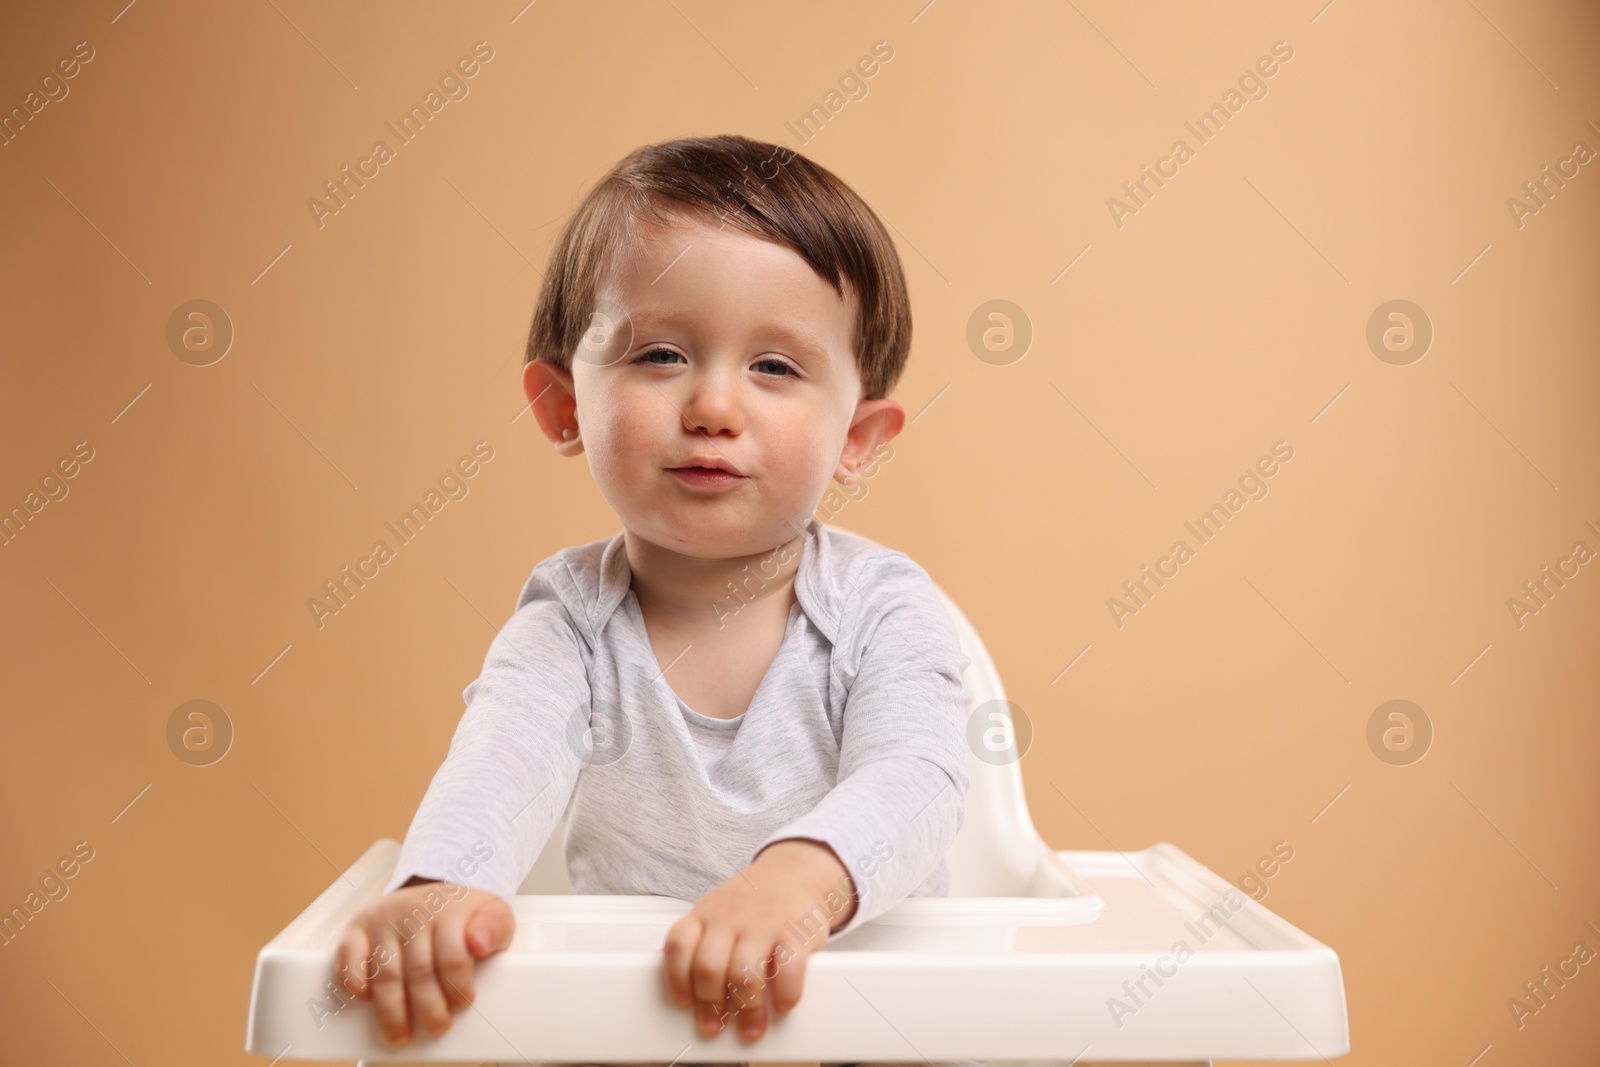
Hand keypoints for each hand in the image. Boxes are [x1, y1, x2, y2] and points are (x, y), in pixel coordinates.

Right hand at [333, 877, 514, 1047]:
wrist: (433, 891)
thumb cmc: (464, 914)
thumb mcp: (493, 913)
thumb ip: (495, 927)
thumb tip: (479, 943)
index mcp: (449, 909)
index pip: (453, 957)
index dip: (458, 988)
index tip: (462, 1005)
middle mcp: (414, 911)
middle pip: (419, 971)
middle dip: (428, 1008)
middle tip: (437, 1027)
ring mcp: (384, 919)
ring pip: (386, 973)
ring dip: (392, 1011)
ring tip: (401, 1035)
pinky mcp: (359, 927)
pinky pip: (348, 955)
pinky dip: (352, 980)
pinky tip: (365, 998)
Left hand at [661, 839, 856, 1041]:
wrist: (793, 872)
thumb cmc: (750, 904)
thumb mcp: (718, 915)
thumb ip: (704, 948)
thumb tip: (696, 1004)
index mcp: (705, 915)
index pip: (678, 945)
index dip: (676, 979)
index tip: (684, 1004)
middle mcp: (730, 918)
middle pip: (708, 967)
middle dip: (711, 1006)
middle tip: (717, 1026)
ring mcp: (763, 923)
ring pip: (744, 974)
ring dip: (747, 1010)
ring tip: (751, 1027)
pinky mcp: (796, 932)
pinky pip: (788, 970)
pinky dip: (785, 995)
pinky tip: (783, 1004)